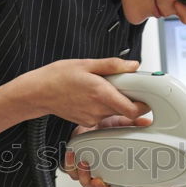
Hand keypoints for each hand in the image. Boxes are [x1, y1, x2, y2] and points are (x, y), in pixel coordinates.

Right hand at [22, 57, 149, 125]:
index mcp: (101, 93)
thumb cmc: (58, 76)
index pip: (132, 110)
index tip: (147, 97)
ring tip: (106, 90)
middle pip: (126, 112)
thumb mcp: (87, 63)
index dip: (143, 106)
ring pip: (115, 114)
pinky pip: (103, 117)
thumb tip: (133, 66)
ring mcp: (92, 119)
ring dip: (117, 104)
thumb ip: (113, 65)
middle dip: (131, 101)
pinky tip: (95, 98)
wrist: (38, 92)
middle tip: (129, 89)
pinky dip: (105, 108)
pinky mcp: (87, 122)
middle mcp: (98, 110)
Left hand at [64, 115, 151, 186]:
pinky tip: (72, 155)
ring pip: (87, 185)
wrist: (84, 127)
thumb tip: (145, 122)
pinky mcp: (74, 169)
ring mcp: (89, 175)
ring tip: (85, 164)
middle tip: (100, 182)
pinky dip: (71, 164)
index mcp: (115, 172)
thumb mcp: (118, 126)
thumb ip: (131, 125)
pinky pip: (71, 172)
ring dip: (85, 176)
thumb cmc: (102, 131)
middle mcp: (102, 176)